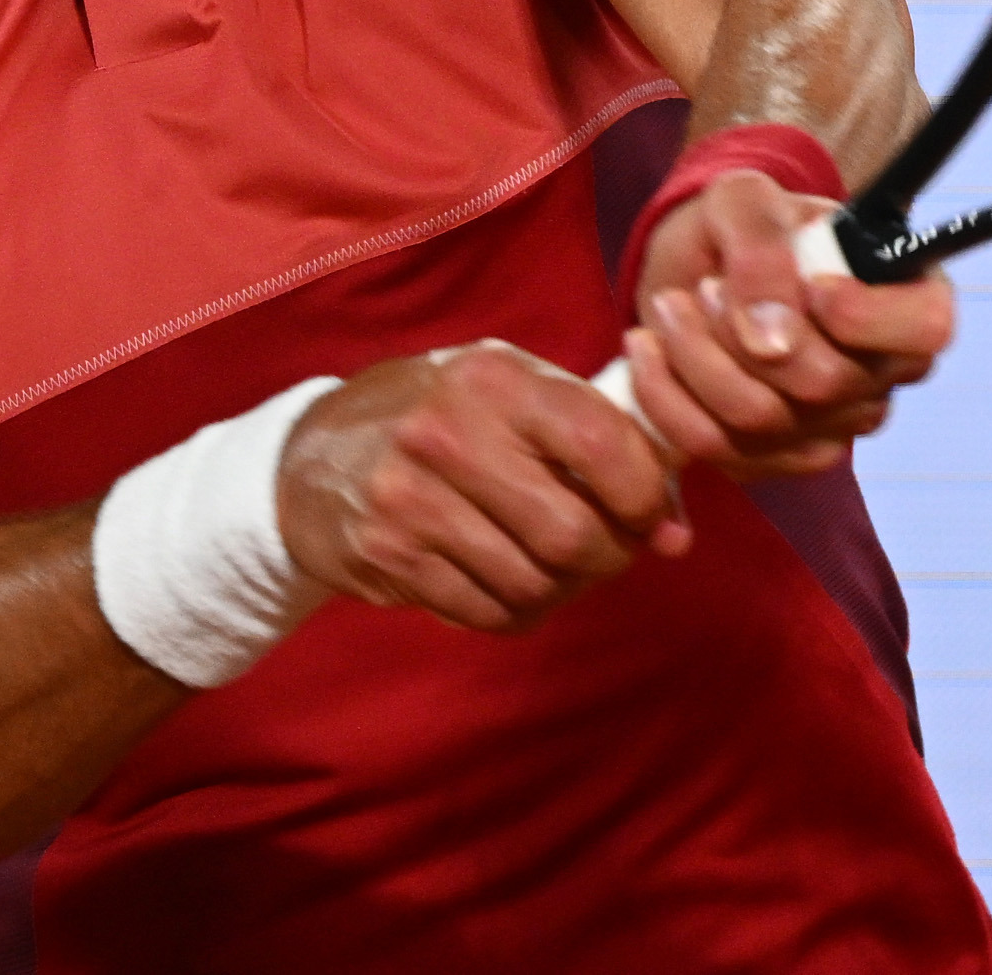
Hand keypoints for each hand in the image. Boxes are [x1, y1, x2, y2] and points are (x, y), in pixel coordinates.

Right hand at [276, 340, 688, 632]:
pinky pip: (487, 613)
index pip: (600, 443)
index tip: (654, 515)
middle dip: (611, 557)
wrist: (316, 454)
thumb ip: (598, 437)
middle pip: (573, 533)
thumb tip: (675, 531)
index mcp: (495, 379)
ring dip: (564, 590)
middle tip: (610, 551)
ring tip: (557, 566)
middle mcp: (449, 433)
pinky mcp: (388, 555)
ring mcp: (411, 499)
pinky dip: (518, 611)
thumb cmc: (447, 416)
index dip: (646, 493)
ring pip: (533, 583)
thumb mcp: (513, 390)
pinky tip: (511, 584)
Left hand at [623, 168, 956, 476]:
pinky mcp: (776, 457)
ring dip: (695, 360)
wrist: (698, 267)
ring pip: (764, 421)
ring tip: (669, 307)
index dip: (867, 318)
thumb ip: (762, 250)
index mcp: (906, 295)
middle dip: (742, 333)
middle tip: (703, 288)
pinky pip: (719, 449)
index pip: (927, 328)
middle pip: (825, 385)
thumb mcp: (744, 200)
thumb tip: (772, 339)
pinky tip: (650, 350)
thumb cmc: (741, 225)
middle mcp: (882, 370)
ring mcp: (834, 424)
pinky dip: (668, 397)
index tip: (811, 286)